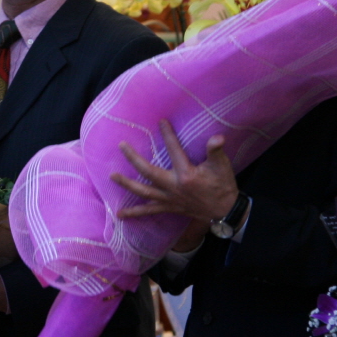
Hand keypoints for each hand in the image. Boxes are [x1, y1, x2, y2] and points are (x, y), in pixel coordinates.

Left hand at [112, 123, 240, 235]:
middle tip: (121, 146)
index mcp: (186, 175)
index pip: (174, 151)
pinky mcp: (168, 207)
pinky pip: (148, 211)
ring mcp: (169, 199)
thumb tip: (217, 138)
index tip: (161, 122)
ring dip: (127, 184)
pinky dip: (134, 213)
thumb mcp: (222, 167)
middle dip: (133, 159)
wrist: (224, 210)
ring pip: (144, 192)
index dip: (168, 135)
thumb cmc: (223, 185)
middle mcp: (174, 187)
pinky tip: (119, 215)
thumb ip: (216, 151)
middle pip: (149, 172)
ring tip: (112, 177)